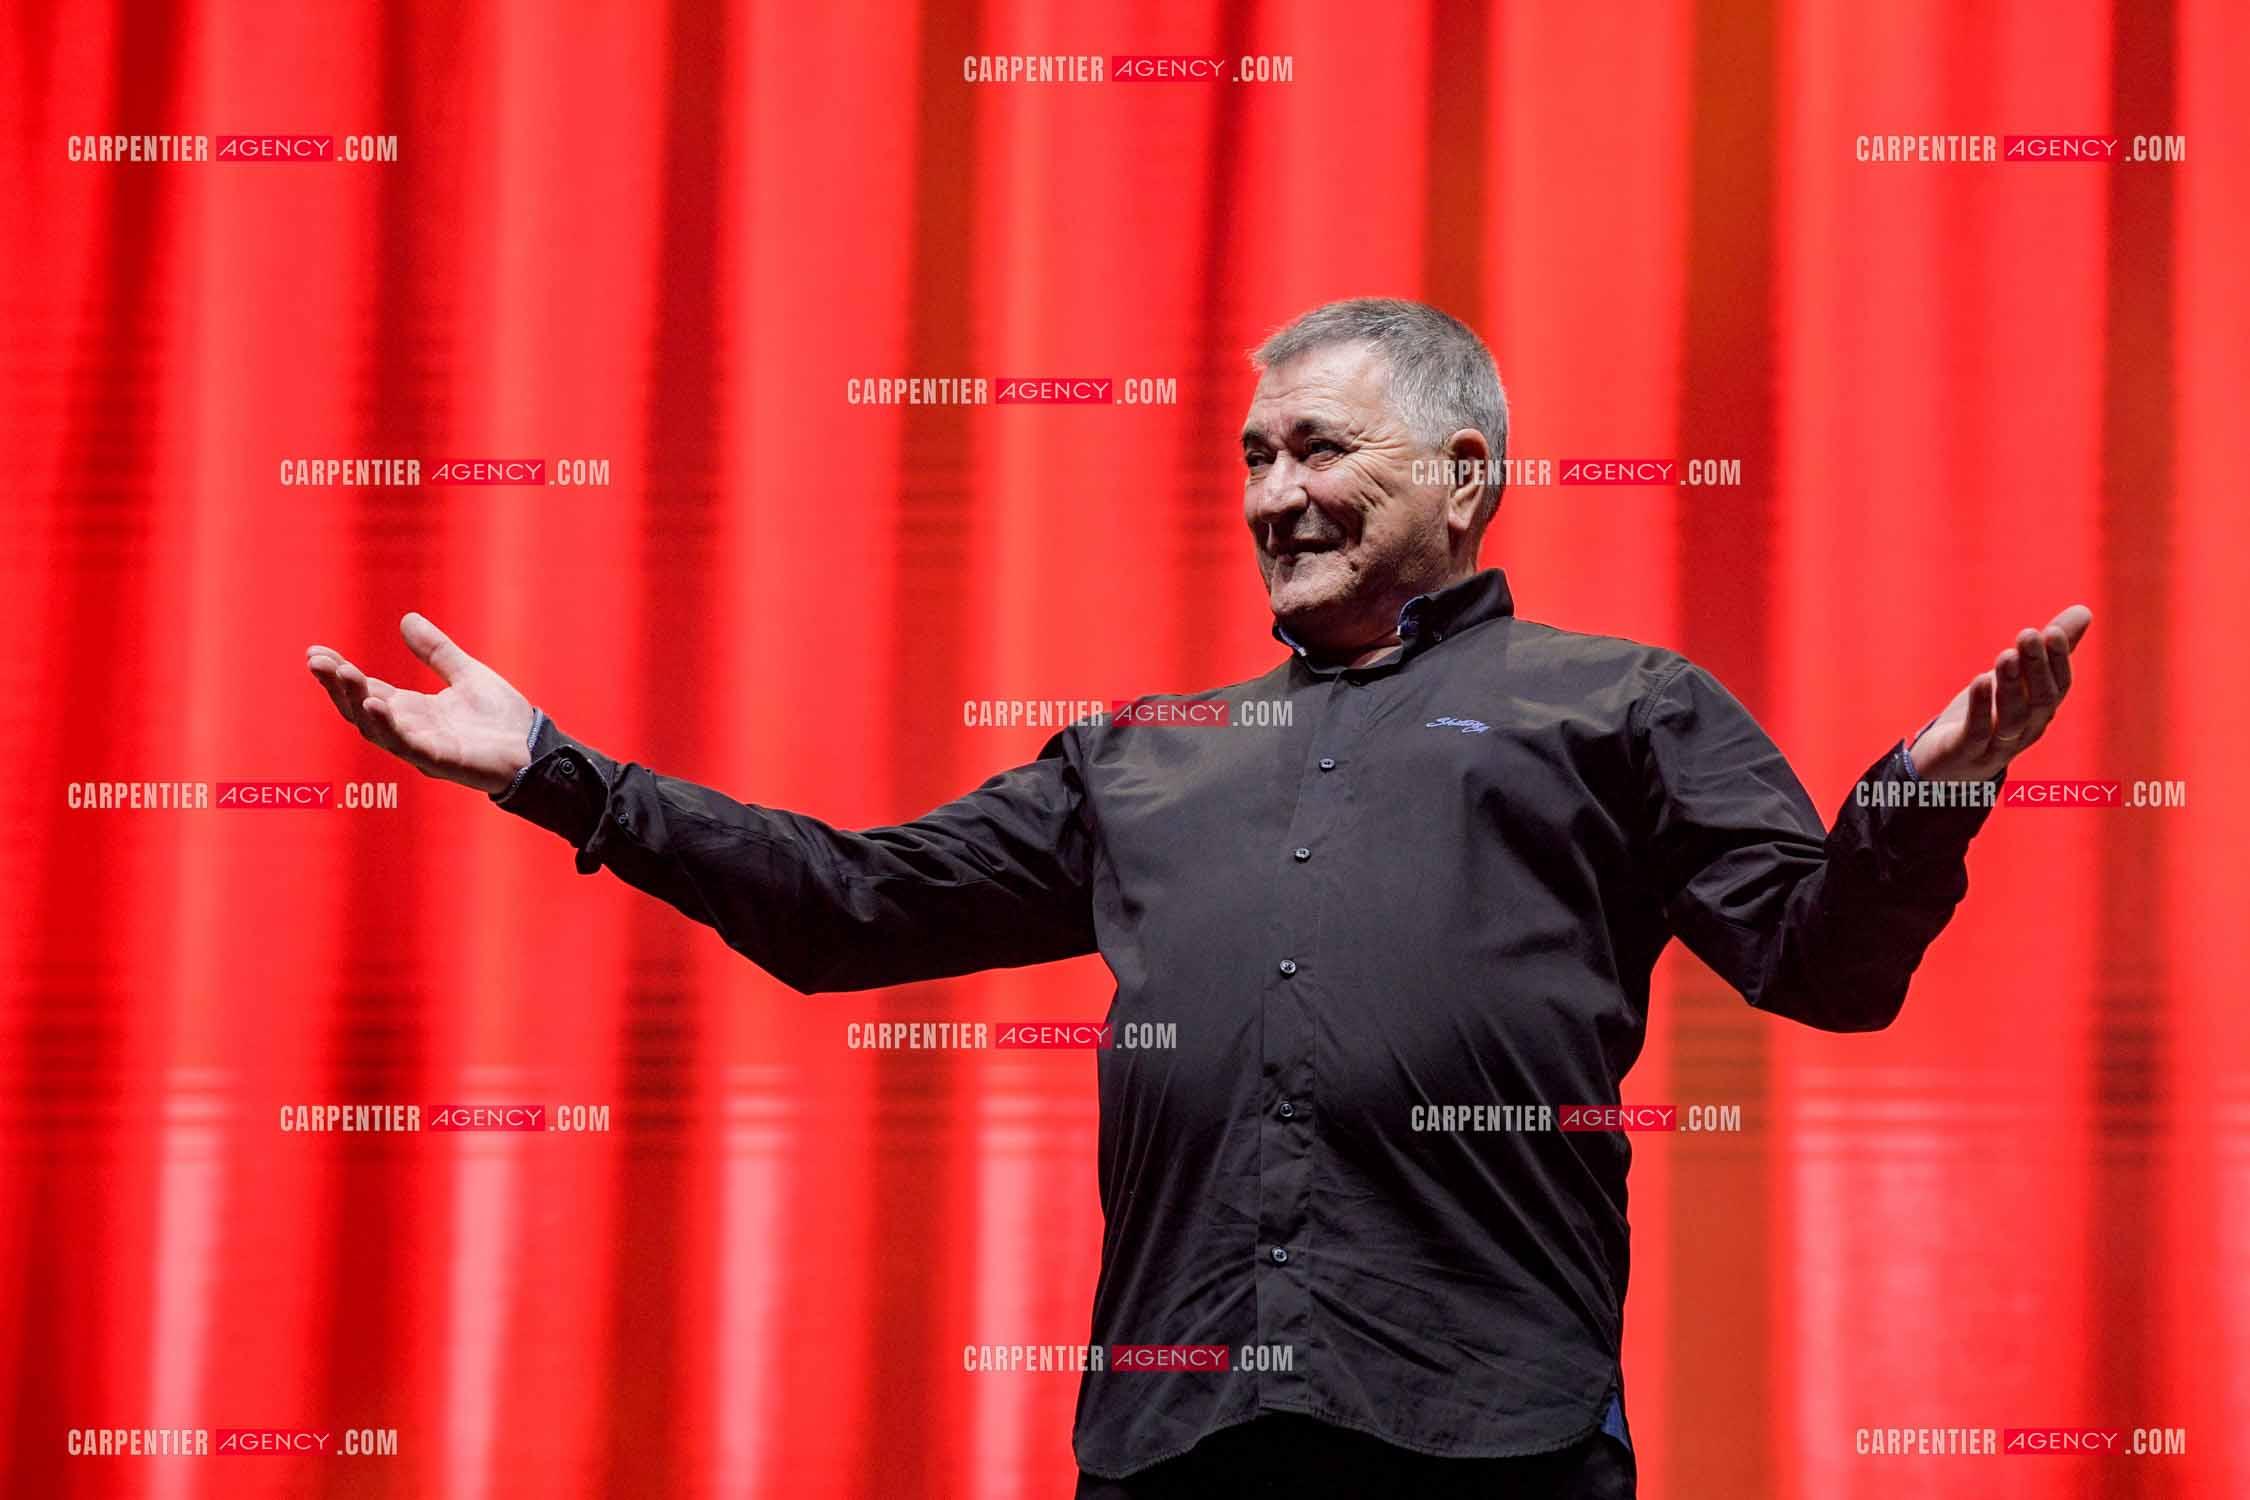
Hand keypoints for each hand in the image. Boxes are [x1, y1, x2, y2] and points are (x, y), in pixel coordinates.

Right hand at [306, 613, 535, 794]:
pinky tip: (374, 704)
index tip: (316, 652)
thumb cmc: (501, 718)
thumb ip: (436, 651)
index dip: (340, 673)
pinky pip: (406, 745)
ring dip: (356, 701)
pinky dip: (387, 726)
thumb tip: (406, 620)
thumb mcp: (466, 674)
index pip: (366, 690)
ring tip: (342, 674)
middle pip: (361, 709)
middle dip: (337, 686)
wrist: (534, 746)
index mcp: (412, 710)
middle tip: (316, 660)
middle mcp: (409, 730)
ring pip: (377, 728)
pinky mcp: (440, 761)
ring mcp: (421, 747)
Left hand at [1909, 604, 2091, 782]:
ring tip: (2007, 655)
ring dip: (2011, 685)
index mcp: (2041, 711)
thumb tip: (2084, 611)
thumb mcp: (2019, 680)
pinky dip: (1981, 708)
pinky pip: (1978, 732)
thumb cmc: (1990, 716)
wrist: (1948, 766)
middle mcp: (2027, 729)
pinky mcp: (1966, 752)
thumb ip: (2048, 651)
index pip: (2059, 686)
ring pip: (2012, 718)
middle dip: (2036, 667)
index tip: (2053, 631)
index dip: (2059, 661)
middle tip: (2028, 634)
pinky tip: (1980, 680)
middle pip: (2039, 701)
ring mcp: (1998, 745)